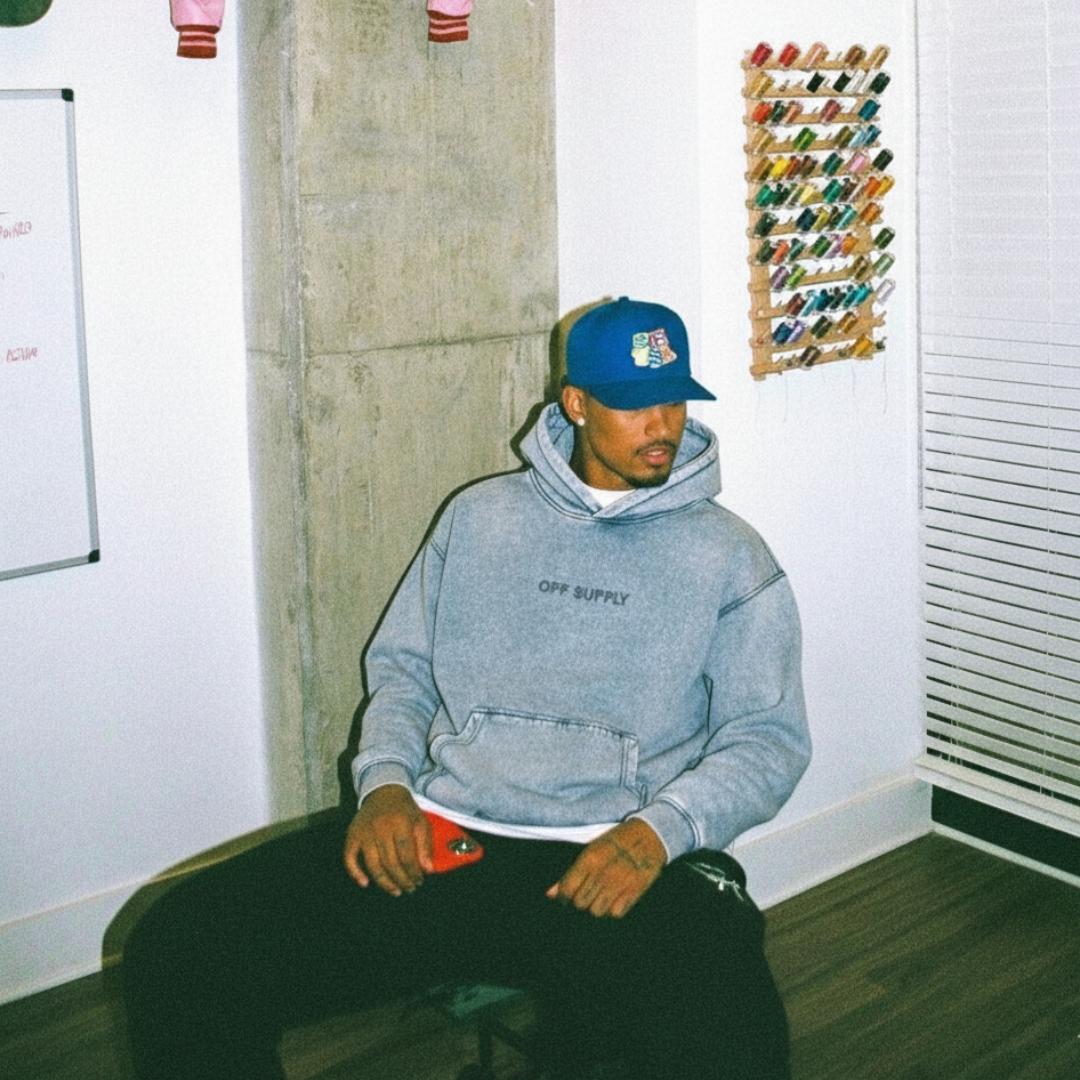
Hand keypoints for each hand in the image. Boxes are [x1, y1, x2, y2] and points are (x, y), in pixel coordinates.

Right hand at [343, 784, 433, 895]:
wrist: (383, 791)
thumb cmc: (405, 810)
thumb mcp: (420, 821)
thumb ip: (426, 845)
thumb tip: (428, 870)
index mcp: (400, 823)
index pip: (407, 855)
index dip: (413, 872)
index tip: (419, 881)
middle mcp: (380, 827)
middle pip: (390, 863)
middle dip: (402, 880)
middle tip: (409, 888)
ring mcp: (364, 832)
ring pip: (373, 865)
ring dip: (384, 882)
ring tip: (395, 891)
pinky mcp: (352, 835)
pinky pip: (349, 858)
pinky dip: (355, 873)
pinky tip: (365, 883)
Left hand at [546, 818, 666, 917]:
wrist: (650, 835)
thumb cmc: (616, 842)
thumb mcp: (591, 850)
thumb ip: (570, 874)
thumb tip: (549, 895)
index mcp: (590, 859)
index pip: (567, 889)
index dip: (563, 898)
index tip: (566, 898)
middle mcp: (603, 872)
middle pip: (580, 904)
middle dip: (580, 902)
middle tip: (587, 894)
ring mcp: (619, 883)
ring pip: (596, 912)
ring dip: (597, 907)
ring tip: (601, 896)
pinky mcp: (634, 892)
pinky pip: (615, 914)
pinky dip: (613, 910)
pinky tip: (615, 898)